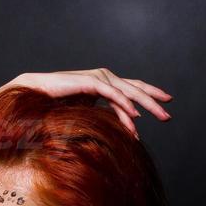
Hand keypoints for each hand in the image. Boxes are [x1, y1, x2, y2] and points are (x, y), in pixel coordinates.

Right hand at [11, 68, 172, 138]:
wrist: (37, 94)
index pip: (133, 88)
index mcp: (105, 83)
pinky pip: (113, 95)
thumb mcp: (87, 112)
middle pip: (135, 89)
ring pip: (128, 92)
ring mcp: (99, 78)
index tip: (166, 102)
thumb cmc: (57, 104)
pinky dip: (125, 104)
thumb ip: (105, 115)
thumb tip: (124, 128)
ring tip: (160, 116)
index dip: (150, 94)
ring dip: (145, 105)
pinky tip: (135, 115)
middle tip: (168, 114)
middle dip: (154, 101)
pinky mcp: (91, 82)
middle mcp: (105, 77)